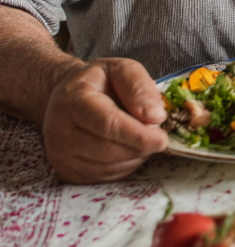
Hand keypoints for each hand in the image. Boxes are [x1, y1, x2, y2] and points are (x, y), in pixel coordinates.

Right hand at [42, 58, 168, 182]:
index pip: (108, 125)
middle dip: (142, 146)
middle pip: (109, 150)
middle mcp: (60, 131)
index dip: (138, 135)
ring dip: (136, 155)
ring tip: (141, 136)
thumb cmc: (100, 83)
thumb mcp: (121, 70)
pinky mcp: (68, 173)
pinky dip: (126, 164)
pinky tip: (128, 147)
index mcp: (73, 101)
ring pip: (110, 167)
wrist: (68, 98)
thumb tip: (155, 116)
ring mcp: (61, 156)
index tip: (163, 139)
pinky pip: (106, 176)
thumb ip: (139, 87)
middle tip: (159, 135)